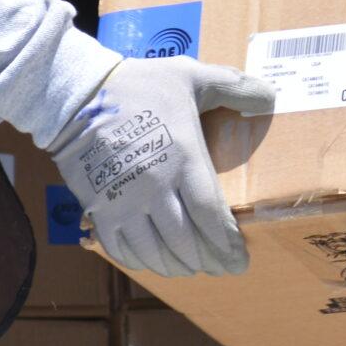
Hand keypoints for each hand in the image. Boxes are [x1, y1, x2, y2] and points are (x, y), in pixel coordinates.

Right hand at [51, 56, 270, 277]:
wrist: (75, 95)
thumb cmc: (138, 85)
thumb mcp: (191, 76)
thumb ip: (232, 85)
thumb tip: (271, 96)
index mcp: (183, 159)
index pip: (211, 215)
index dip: (227, 243)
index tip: (240, 259)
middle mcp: (155, 187)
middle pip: (186, 241)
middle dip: (207, 261)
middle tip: (221, 269)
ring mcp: (124, 201)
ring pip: (155, 251)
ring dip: (175, 266)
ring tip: (189, 268)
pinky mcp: (98, 207)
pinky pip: (121, 247)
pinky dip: (139, 261)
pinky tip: (151, 261)